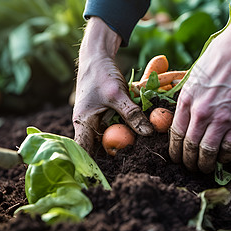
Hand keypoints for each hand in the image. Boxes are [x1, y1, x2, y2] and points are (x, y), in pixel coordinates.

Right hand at [73, 17, 152, 154]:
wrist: (97, 56)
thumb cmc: (100, 73)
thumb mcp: (117, 94)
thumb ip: (131, 114)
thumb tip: (148, 134)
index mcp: (83, 123)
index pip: (84, 151)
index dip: (93, 165)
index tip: (111, 174)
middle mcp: (88, 125)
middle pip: (100, 148)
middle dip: (116, 155)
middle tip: (135, 162)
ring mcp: (98, 121)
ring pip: (110, 138)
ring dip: (124, 142)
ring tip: (141, 151)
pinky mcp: (106, 115)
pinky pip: (117, 127)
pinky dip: (128, 129)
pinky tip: (141, 132)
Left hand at [169, 5, 230, 172]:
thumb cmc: (222, 55)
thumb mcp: (196, 74)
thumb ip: (190, 95)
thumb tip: (188, 112)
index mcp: (186, 98)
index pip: (175, 133)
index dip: (174, 149)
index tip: (176, 156)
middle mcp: (200, 111)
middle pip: (189, 146)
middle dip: (187, 161)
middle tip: (189, 167)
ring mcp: (221, 118)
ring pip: (207, 152)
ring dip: (204, 164)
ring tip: (204, 169)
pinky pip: (230, 148)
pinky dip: (226, 157)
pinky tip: (225, 160)